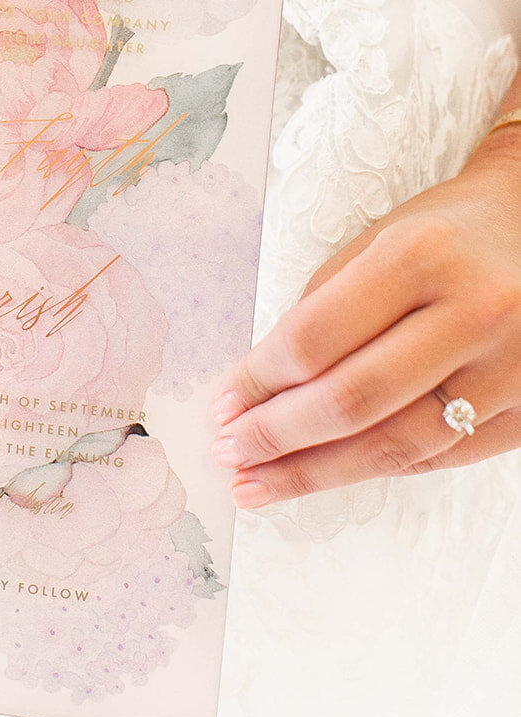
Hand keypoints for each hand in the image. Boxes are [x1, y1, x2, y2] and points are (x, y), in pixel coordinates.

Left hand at [208, 132, 520, 507]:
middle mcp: (474, 313)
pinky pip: (441, 457)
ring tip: (261, 482)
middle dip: (277, 436)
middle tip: (231, 452)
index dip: (258, 381)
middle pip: (352, 401)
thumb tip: (259, 390)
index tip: (224, 404)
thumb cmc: (447, 234)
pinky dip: (379, 468)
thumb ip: (322, 311)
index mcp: (421, 256)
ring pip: (397, 446)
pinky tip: (333, 470)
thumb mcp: (377, 243)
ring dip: (317, 472)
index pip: (316, 339)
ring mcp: (512, 368)